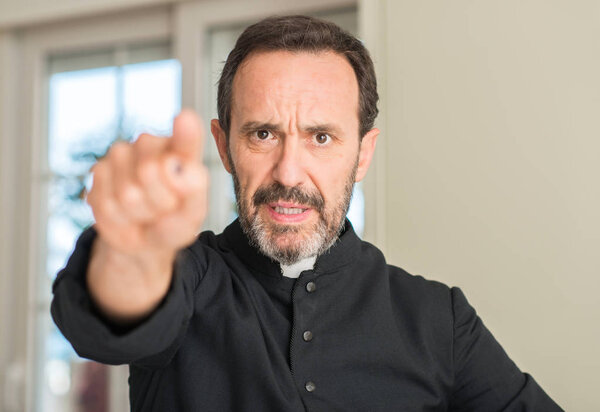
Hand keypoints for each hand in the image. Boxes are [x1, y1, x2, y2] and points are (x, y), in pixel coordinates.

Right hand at [87, 109, 207, 253]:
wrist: (142, 237)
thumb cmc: (173, 220)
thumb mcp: (192, 213)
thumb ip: (194, 190)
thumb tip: (181, 169)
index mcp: (182, 149)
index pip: (184, 140)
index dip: (185, 133)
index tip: (185, 119)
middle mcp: (150, 143)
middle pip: (150, 171)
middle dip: (160, 202)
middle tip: (165, 207)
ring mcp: (121, 154)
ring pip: (128, 193)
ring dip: (140, 212)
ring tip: (146, 210)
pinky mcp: (99, 170)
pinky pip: (108, 204)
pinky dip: (120, 218)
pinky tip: (125, 211)